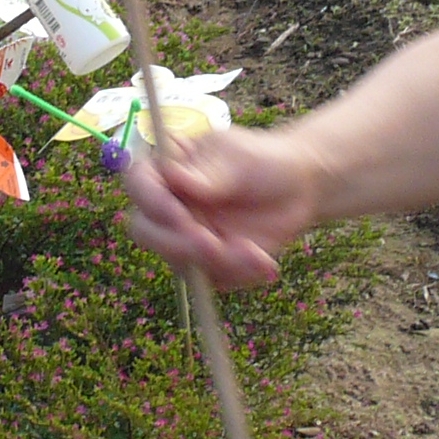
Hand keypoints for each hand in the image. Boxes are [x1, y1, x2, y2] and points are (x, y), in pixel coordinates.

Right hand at [118, 123, 325, 288]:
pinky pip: (211, 279)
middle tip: (213, 245)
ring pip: (179, 262)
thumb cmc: (265, 160)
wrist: (300, 187)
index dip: (151, 202)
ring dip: (217, 262)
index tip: (181, 214)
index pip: (138, 183)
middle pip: (145, 231)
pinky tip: (263, 261)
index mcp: (168, 169)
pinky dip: (237, 274)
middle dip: (177, 243)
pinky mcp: (209, 263)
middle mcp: (170, 205)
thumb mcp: (240, 158)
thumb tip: (175, 178)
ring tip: (254, 253)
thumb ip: (209, 173)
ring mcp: (186, 237)